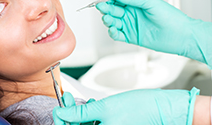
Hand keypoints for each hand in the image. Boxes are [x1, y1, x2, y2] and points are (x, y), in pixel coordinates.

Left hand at [54, 88, 198, 124]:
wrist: (164, 108)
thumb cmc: (141, 109)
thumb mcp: (105, 108)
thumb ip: (80, 113)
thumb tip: (61, 113)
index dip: (62, 121)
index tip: (59, 109)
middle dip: (71, 113)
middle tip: (67, 99)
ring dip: (81, 112)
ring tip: (80, 100)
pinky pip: (98, 124)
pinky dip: (92, 114)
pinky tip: (93, 104)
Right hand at [95, 0, 211, 65]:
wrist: (180, 34)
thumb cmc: (170, 16)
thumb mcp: (148, 2)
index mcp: (135, 4)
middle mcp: (131, 14)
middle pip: (112, 10)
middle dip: (105, 8)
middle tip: (102, 7)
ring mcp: (130, 26)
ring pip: (113, 22)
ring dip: (108, 20)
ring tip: (108, 19)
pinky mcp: (131, 37)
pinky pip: (117, 35)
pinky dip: (112, 32)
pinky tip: (113, 29)